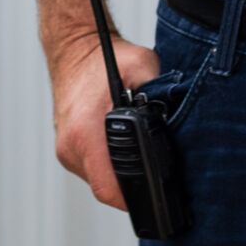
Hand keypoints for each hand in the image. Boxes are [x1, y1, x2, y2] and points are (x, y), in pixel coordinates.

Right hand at [51, 35, 162, 208]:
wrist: (74, 49)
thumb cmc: (103, 56)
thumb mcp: (141, 65)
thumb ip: (161, 90)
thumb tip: (179, 114)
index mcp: (85, 131)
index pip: (110, 188)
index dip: (135, 197)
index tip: (153, 195)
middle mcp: (71, 144)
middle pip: (105, 188)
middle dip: (131, 186)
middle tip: (152, 174)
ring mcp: (65, 148)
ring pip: (97, 180)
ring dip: (117, 175)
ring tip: (135, 155)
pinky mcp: (65, 148)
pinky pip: (90, 169)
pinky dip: (106, 164)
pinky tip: (119, 148)